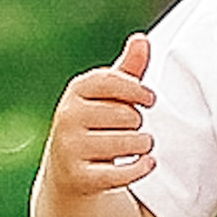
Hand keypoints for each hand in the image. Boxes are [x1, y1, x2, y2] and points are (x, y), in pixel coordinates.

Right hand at [44, 35, 156, 197]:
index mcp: (76, 91)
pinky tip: (146, 164)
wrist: (69, 170)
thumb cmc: (98, 123)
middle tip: (128, 129)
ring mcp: (69, 148)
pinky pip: (124, 172)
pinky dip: (141, 168)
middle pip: (128, 115)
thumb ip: (128, 70)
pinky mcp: (78, 177)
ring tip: (133, 146)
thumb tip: (141, 39)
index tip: (149, 99)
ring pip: (131, 142)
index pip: (112, 81)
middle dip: (138, 123)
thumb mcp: (110, 95)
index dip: (138, 90)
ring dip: (143, 146)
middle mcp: (67, 117)